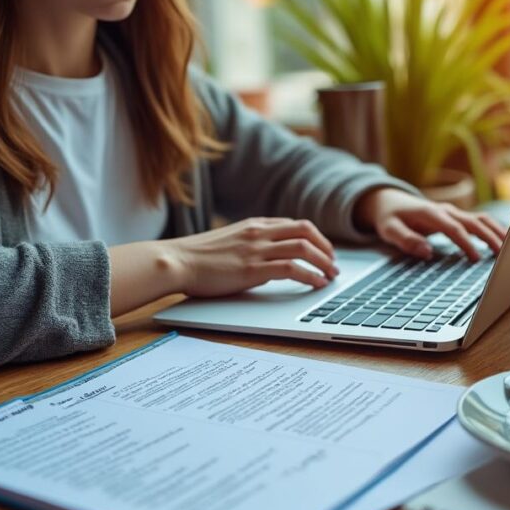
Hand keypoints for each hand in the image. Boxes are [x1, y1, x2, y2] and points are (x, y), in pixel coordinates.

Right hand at [170, 217, 338, 296]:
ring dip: (323, 262)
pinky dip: (310, 276)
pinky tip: (316, 284)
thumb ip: (247, 243)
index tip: (323, 251)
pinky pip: (292, 268)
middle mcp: (259, 232)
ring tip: (331, 276)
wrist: (175, 261)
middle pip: (306, 231)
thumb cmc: (195, 257)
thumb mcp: (227, 241)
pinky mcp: (253, 269)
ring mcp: (256, 249)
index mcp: (253, 224)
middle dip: (325, 247)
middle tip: (333, 263)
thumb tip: (264, 256)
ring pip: (304, 248)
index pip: (294, 224)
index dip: (315, 237)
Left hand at [353, 187, 505, 260]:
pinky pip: (478, 220)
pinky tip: (503, 240)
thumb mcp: (389, 230)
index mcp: (431, 214)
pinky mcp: (455, 216)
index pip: (454, 229)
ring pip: (480, 218)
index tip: (476, 259)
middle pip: (473, 222)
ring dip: (495, 231)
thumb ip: (406, 240)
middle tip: (503, 255)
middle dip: (489, 237)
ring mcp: (452, 212)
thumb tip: (427, 252)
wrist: (389, 201)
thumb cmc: (389, 217)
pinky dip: (492, 228)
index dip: (466, 243)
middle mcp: (445, 210)